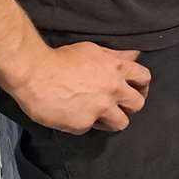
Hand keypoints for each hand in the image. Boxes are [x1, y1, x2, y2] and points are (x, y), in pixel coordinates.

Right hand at [10, 42, 151, 134]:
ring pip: (121, 123)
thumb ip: (116, 56)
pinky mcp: (83, 124)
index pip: (144, 78)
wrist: (34, 73)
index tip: (134, 90)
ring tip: (100, 115)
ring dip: (112, 120)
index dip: (141, 85)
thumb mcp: (93, 50)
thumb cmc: (61, 59)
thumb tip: (135, 55)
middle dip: (130, 106)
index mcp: (117, 69)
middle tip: (119, 106)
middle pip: (138, 104)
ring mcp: (100, 108)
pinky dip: (84, 123)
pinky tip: (74, 115)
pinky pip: (91, 128)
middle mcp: (113, 89)